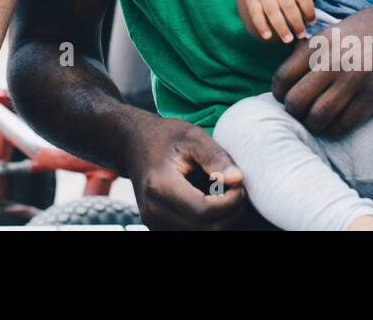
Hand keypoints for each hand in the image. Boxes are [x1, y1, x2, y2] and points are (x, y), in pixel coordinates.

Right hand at [122, 115, 245, 229]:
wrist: (133, 143)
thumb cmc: (165, 137)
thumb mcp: (192, 136)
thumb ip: (215, 156)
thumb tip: (237, 179)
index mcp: (160, 186)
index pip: (205, 211)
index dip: (230, 203)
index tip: (239, 185)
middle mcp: (153, 210)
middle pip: (205, 229)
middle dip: (229, 214)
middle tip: (236, 191)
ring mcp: (153, 222)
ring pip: (200, 236)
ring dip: (220, 221)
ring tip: (224, 197)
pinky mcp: (157, 227)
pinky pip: (191, 234)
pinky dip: (206, 224)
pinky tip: (210, 204)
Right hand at [237, 0, 315, 41]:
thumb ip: (302, 2)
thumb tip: (311, 25)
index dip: (309, 10)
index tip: (312, 23)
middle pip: (288, 4)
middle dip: (296, 22)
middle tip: (301, 35)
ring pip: (272, 11)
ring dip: (281, 27)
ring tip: (288, 40)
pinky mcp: (251, 0)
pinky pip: (256, 14)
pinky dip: (262, 26)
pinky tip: (268, 37)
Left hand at [271, 0, 372, 136]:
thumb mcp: (337, 30)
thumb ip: (314, 51)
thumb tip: (288, 77)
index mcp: (320, 42)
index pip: (283, 77)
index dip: (280, 94)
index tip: (285, 99)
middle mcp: (334, 60)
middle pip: (297, 101)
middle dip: (295, 112)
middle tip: (301, 114)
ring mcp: (356, 78)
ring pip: (319, 116)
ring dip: (314, 125)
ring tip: (317, 123)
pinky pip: (346, 122)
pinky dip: (336, 129)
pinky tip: (336, 125)